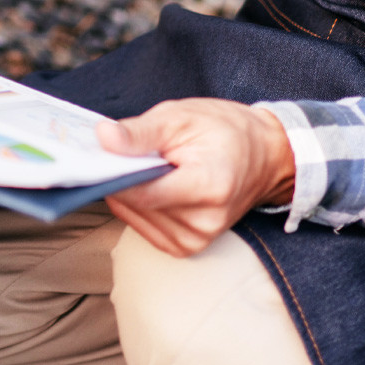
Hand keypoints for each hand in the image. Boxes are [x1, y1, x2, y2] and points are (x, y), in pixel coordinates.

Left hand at [96, 98, 295, 256]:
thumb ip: (140, 132)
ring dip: (132, 192)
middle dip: (123, 178)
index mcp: (208, 186)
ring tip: (156, 168)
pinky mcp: (188, 247)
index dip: (115, 174)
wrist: (264, 155)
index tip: (100, 155)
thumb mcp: (180, 117)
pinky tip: (156, 186)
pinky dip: (140, 205)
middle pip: (136, 205)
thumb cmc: (224, 131)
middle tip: (135, 153)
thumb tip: (103, 138)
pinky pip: (144, 227)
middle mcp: (205, 221)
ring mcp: (197, 239)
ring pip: (135, 217)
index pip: (142, 193)